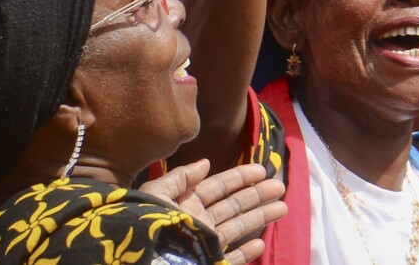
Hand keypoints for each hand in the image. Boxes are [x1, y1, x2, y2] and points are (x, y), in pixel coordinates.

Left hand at [138, 160, 286, 264]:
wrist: (136, 261)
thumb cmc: (144, 228)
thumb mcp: (155, 196)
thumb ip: (179, 179)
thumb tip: (206, 163)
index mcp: (186, 204)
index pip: (218, 187)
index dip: (239, 177)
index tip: (262, 169)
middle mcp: (199, 223)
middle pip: (234, 206)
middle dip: (257, 196)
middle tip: (281, 187)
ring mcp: (204, 244)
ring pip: (238, 228)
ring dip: (260, 218)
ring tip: (282, 208)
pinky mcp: (207, 263)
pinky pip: (230, 258)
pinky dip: (246, 252)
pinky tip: (259, 243)